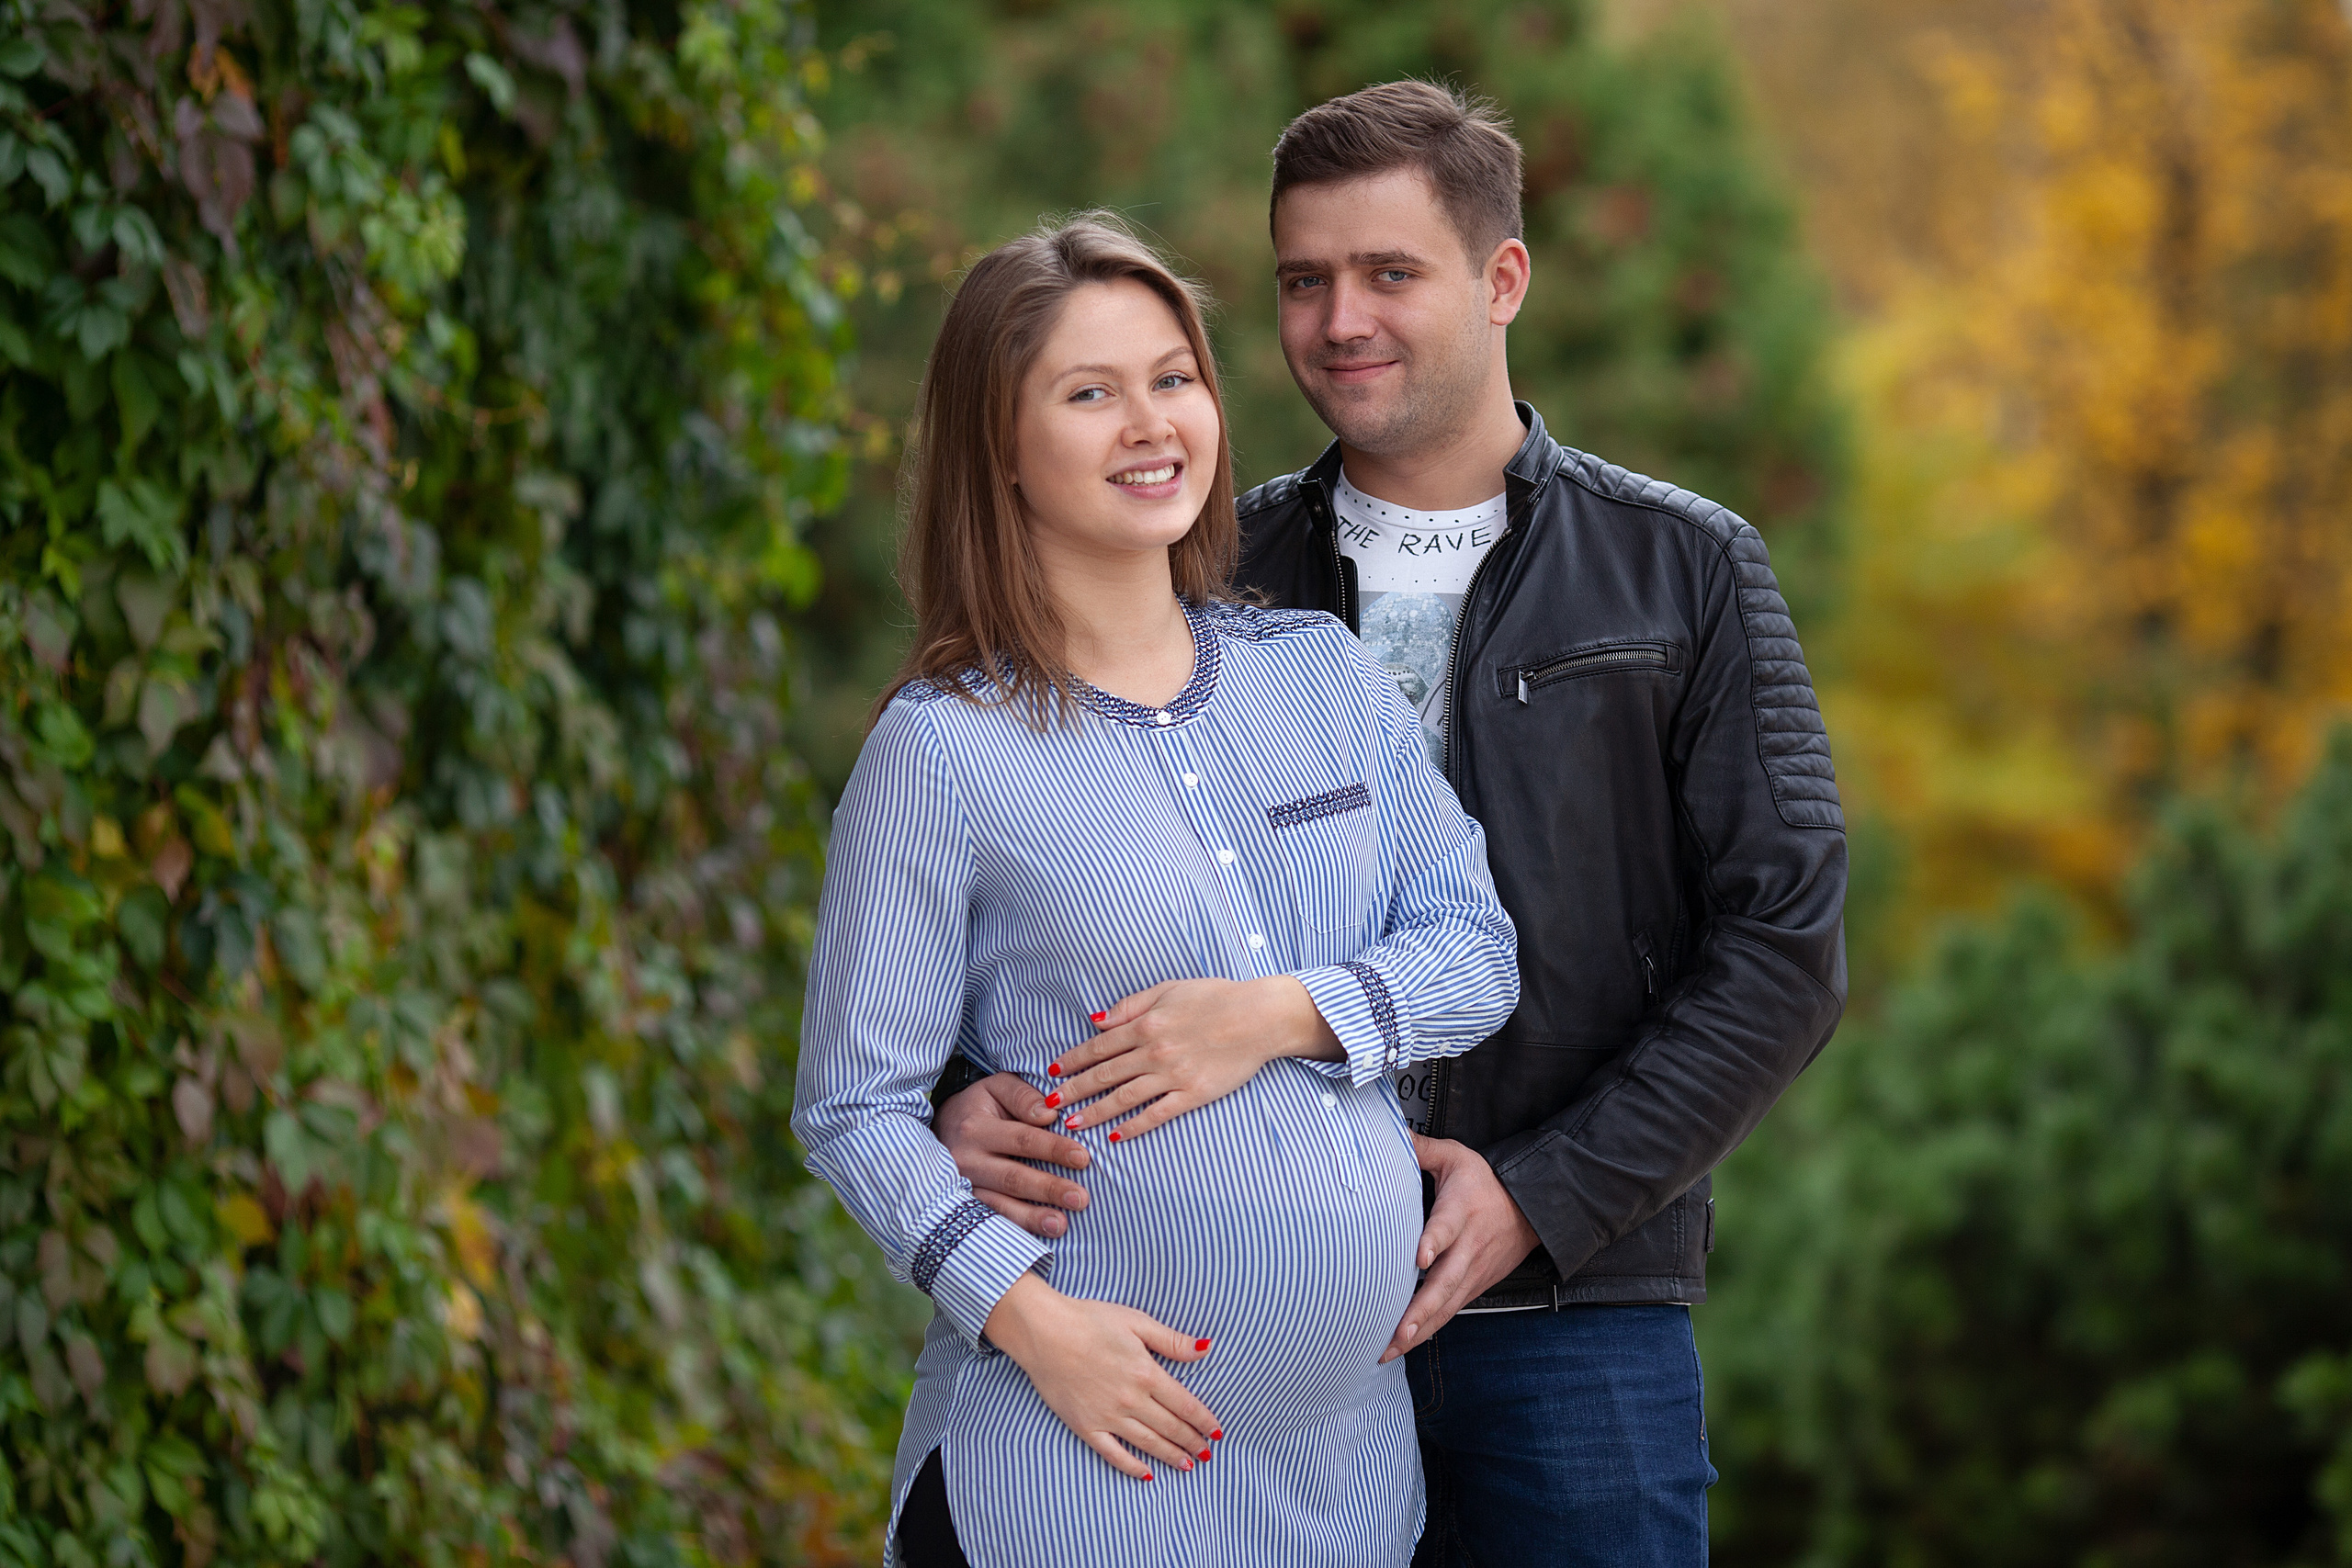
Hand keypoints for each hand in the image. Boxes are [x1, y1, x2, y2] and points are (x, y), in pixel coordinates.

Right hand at [936, 1074, 1090, 1238]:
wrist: (941, 1127)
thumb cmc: (980, 1106)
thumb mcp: (996, 1087)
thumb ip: (1023, 1095)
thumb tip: (1049, 1114)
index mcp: (976, 1128)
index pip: (1023, 1139)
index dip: (1054, 1149)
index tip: (1083, 1158)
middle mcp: (965, 1160)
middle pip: (1013, 1177)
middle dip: (1048, 1188)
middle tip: (1082, 1198)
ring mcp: (962, 1187)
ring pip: (999, 1206)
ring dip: (1032, 1217)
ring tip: (1061, 1225)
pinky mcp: (963, 1206)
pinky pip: (989, 1220)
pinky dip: (1014, 1230)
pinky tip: (1037, 1237)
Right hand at [984, 1274, 1222, 1478]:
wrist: (1043, 1332)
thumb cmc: (1090, 1320)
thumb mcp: (1136, 1322)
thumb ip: (1172, 1340)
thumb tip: (1206, 1347)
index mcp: (1146, 1373)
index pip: (1185, 1405)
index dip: (1204, 1421)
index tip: (1216, 1432)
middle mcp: (1131, 1400)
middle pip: (1170, 1427)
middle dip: (1192, 1442)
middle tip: (1207, 1453)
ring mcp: (1107, 1416)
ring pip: (1148, 1443)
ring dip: (1170, 1456)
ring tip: (1187, 1465)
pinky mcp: (1085, 1426)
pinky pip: (1113, 1454)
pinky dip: (1132, 1467)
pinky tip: (1146, 1474)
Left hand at [1047, 976, 1340, 1141]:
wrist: (1260, 1017)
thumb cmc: (1216, 998)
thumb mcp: (1169, 989)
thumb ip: (1131, 1006)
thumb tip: (1097, 1020)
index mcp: (1146, 1024)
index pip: (1099, 1046)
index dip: (1073, 1060)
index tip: (1053, 1072)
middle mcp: (1155, 1051)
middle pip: (1104, 1074)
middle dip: (1074, 1090)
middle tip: (1049, 1104)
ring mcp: (1174, 1075)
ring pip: (1124, 1097)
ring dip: (1095, 1111)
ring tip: (1073, 1124)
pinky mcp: (1194, 1093)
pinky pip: (1158, 1113)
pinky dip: (1135, 1125)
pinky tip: (1117, 1135)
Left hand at [1379, 1135, 1541, 1363]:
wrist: (1531, 1210)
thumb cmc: (1485, 1182)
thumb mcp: (1456, 1157)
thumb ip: (1418, 1148)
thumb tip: (1384, 1132)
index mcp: (1462, 1211)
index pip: (1446, 1227)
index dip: (1433, 1242)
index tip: (1419, 1258)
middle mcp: (1468, 1248)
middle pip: (1445, 1283)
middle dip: (1420, 1310)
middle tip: (1396, 1331)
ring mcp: (1472, 1273)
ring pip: (1445, 1307)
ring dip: (1418, 1330)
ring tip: (1387, 1350)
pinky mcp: (1473, 1287)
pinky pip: (1448, 1312)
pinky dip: (1427, 1331)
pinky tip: (1401, 1344)